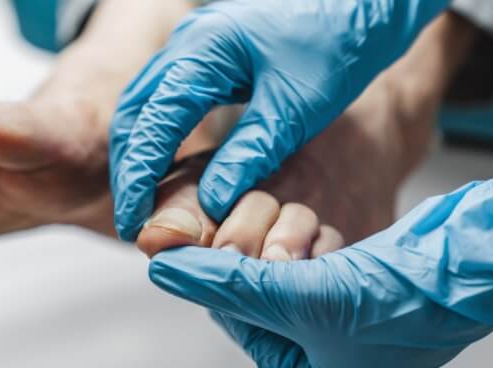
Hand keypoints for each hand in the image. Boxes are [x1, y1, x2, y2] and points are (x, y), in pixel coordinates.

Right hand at [109, 0, 448, 240]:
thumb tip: (212, 202)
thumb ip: (250, 152)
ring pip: (145, 106)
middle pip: (135, 113)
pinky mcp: (207, 57)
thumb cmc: (337, 45)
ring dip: (141, 155)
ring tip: (144, 202)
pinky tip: (169, 169)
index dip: (138, 176)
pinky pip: (167, 100)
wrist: (363, 7)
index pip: (153, 120)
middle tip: (133, 220)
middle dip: (129, 169)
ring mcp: (194, 46)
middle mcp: (188, 43)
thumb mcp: (295, 107)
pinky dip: (160, 138)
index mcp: (204, 49)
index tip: (134, 221)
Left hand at [148, 158, 492, 367]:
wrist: (468, 264)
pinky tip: (340, 241)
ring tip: (325, 249)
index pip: (239, 325)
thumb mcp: (301, 299)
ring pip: (282, 266)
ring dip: (297, 245)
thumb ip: (228, 284)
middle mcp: (325, 354)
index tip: (214, 250)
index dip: (227, 284)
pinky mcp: (354, 280)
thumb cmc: (402, 302)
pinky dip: (318, 239)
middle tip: (285, 249)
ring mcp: (340, 315)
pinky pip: (311, 251)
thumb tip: (168, 270)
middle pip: (258, 294)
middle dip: (270, 263)